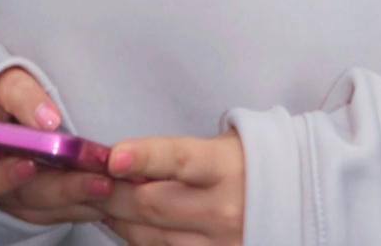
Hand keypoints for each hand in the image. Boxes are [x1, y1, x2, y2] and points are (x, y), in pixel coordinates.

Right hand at [0, 66, 114, 225]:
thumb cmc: (2, 93)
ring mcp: (20, 200)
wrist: (5, 108)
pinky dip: (89, 204)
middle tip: (99, 182)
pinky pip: (65, 211)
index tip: (29, 165)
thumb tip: (47, 119)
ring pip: (52, 210)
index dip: (4, 175)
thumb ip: (21, 97)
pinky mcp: (42, 205)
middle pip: (28, 197)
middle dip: (66, 190)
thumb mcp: (4, 84)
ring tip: (115, 187)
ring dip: (84, 201)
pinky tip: (114, 194)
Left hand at [97, 129, 244, 244]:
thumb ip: (180, 156)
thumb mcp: (223, 145)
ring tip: (96, 202)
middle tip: (83, 180)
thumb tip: (127, 163)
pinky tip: (124, 227)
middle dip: (110, 192)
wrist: (297, 197)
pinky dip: (138, 242)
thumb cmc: (249, 163)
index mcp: (225, 168)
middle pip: (152, 204)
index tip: (114, 157)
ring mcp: (220, 244)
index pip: (179, 160)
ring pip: (151, 238)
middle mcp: (222, 210)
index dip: (145, 157)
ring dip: (117, 220)